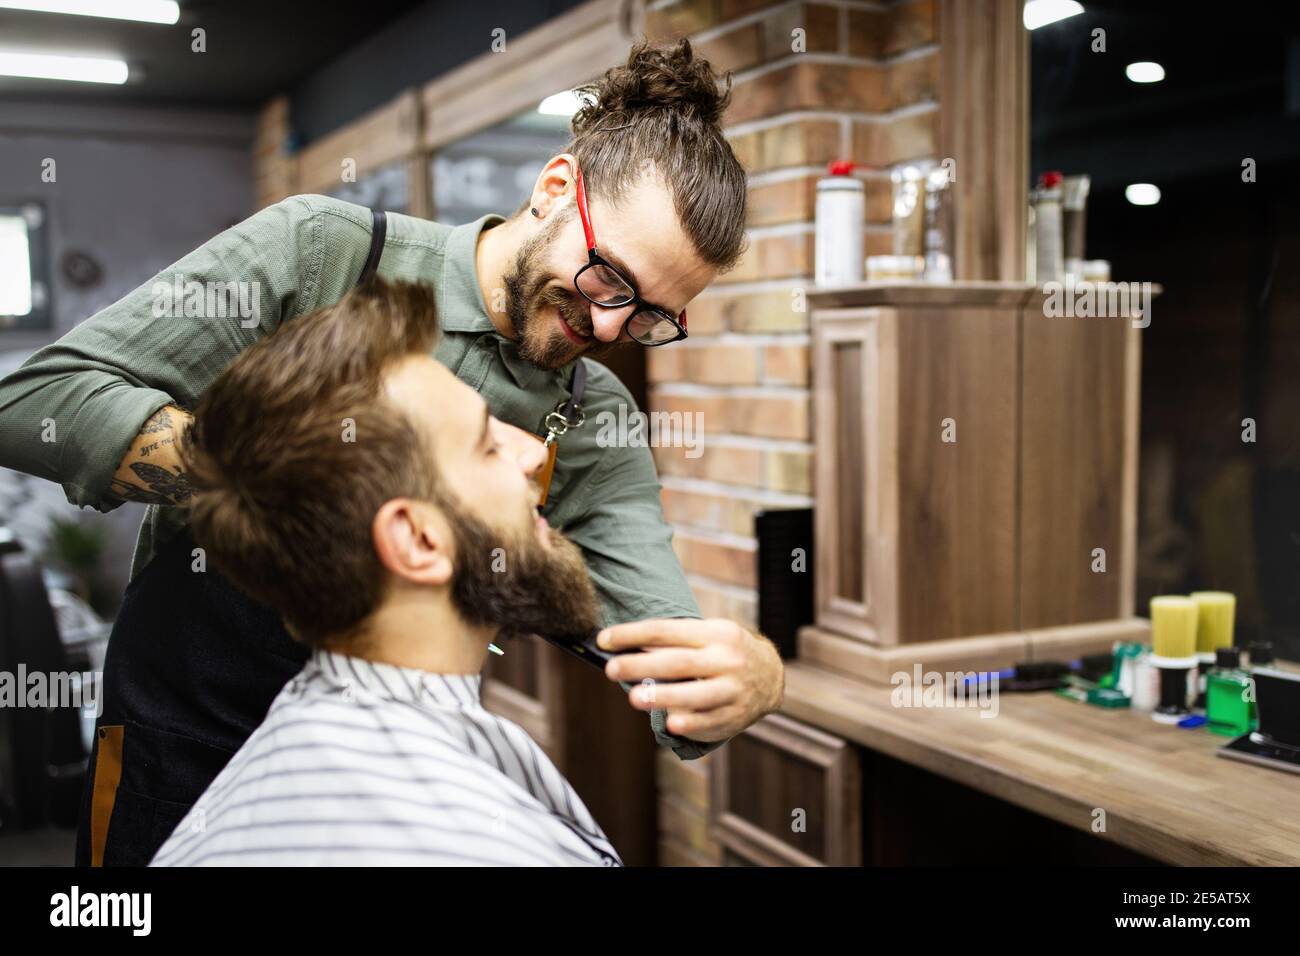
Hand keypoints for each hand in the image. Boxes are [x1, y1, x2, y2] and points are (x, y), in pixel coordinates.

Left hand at [597, 618, 784, 742]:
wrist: (771, 675)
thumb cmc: (723, 652)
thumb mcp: (707, 635)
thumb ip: (674, 642)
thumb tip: (626, 650)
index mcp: (715, 634)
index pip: (667, 631)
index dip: (633, 635)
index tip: (604, 639)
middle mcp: (726, 660)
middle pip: (678, 662)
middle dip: (642, 666)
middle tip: (611, 669)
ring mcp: (732, 690)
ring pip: (695, 695)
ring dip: (662, 697)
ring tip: (634, 699)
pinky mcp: (734, 717)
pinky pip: (709, 721)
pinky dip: (689, 723)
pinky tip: (670, 723)